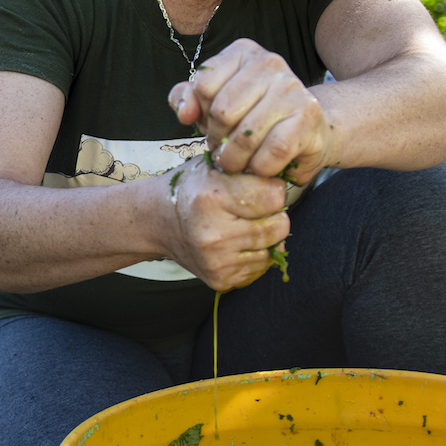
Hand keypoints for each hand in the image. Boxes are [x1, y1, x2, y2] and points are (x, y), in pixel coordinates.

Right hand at [156, 156, 292, 291]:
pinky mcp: (220, 280)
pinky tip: (237, 243)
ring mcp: (217, 261)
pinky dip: (255, 254)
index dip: (272, 189)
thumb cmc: (192, 189)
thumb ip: (250, 168)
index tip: (260, 187)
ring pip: (273, 250)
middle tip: (253, 209)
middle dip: (273, 215)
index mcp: (212, 199)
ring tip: (243, 225)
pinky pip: (261, 267)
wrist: (157, 222)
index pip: (275, 196)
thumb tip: (288, 177)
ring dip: (265, 237)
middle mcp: (213, 234)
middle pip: (279, 226)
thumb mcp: (216, 166)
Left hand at [169, 39, 335, 185]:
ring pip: (245, 135)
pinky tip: (261, 167)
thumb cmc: (252, 117)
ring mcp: (291, 87)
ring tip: (240, 163)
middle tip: (225, 151)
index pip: (203, 86)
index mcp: (242, 52)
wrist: (305, 133)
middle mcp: (269, 62)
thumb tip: (185, 112)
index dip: (202, 116)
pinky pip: (273, 150)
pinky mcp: (308, 115)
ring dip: (237, 160)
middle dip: (218, 141)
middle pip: (222, 111)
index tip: (213, 127)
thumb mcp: (212, 104)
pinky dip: (261, 167)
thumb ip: (187, 100)